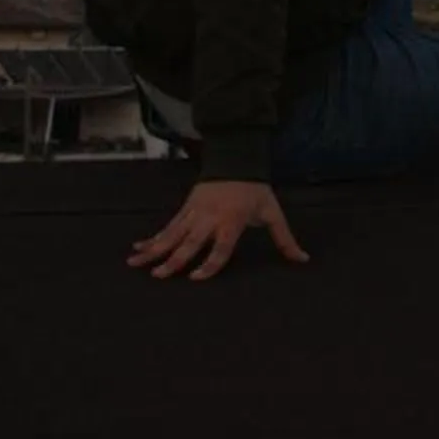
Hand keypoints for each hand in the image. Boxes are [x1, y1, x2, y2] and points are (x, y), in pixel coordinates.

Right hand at [127, 179, 309, 281]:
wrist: (237, 159)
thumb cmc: (256, 191)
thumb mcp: (272, 213)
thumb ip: (285, 238)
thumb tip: (302, 259)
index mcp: (233, 221)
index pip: (220, 247)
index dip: (209, 264)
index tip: (196, 278)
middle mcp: (211, 218)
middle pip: (190, 242)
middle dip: (174, 260)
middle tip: (159, 276)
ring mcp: (195, 212)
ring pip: (172, 234)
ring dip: (154, 250)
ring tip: (135, 264)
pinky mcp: (185, 207)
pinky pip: (168, 225)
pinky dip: (152, 237)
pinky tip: (138, 248)